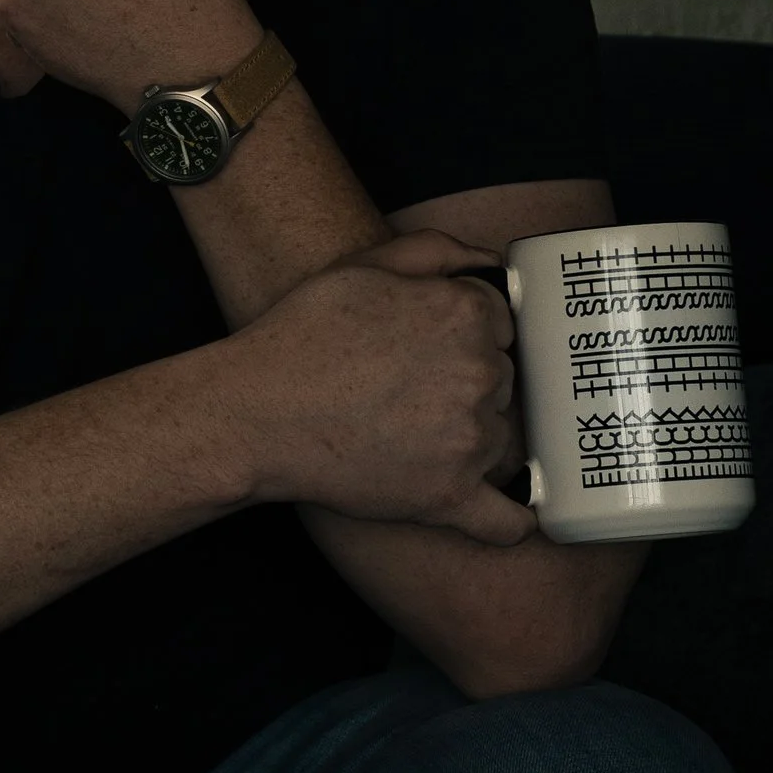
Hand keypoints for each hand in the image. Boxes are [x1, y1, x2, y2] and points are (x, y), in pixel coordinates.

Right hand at [232, 232, 534, 548]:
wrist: (254, 415)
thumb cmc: (301, 337)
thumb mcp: (362, 266)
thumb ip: (437, 250)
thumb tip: (491, 262)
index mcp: (464, 313)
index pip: (500, 322)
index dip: (463, 332)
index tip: (425, 346)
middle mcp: (479, 373)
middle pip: (501, 379)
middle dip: (466, 382)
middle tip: (406, 388)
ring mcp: (469, 439)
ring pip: (499, 437)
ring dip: (470, 437)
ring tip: (407, 432)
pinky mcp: (450, 495)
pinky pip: (507, 521)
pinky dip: (515, 520)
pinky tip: (519, 515)